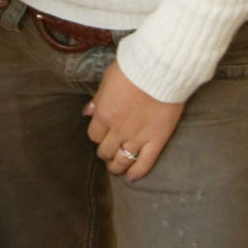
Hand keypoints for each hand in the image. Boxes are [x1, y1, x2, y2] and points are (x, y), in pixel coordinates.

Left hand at [85, 59, 185, 180]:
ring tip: (116, 168)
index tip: (102, 135)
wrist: (160, 70)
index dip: (97, 136)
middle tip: (108, 152)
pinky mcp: (157, 140)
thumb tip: (87, 112)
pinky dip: (137, 173)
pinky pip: (144, 163)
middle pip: (105, 150)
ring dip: (117, 167)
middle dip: (105, 152)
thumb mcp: (108, 80)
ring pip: (122, 161)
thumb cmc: (133, 69)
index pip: (94, 135)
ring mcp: (137, 138)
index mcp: (104, 114)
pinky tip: (132, 178)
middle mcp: (118, 130)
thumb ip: (97, 99)